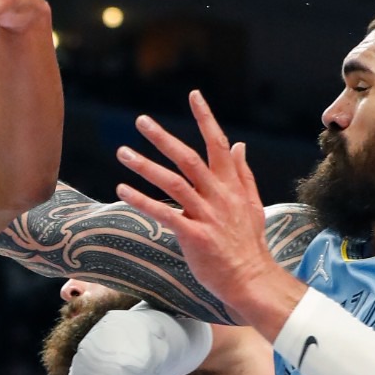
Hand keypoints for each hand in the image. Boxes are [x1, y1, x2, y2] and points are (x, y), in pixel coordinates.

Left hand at [114, 90, 300, 330]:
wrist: (251, 279)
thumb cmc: (248, 244)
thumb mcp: (252, 204)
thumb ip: (242, 173)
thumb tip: (238, 144)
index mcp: (232, 186)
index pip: (217, 144)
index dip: (205, 118)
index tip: (194, 95)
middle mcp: (219, 195)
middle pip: (188, 158)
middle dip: (163, 138)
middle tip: (141, 120)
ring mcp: (207, 215)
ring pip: (173, 182)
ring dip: (145, 166)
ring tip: (122, 152)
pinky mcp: (195, 235)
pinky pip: (165, 213)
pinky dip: (143, 200)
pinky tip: (123, 190)